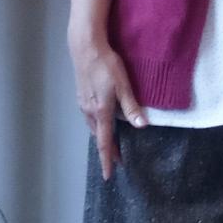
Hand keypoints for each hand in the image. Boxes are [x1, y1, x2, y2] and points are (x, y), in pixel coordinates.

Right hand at [70, 33, 146, 180]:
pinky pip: (90, 116)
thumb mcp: (123, 85)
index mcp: (101, 111)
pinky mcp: (81, 95)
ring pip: (93, 126)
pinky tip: (103, 119)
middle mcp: (89, 111)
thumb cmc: (106, 65)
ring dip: (102, 136)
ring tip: (112, 142)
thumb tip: (142, 126)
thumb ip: (131, 107)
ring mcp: (83, 103)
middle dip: (107, 149)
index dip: (108, 160)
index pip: (105, 143)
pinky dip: (98, 124)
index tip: (108, 175)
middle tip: (117, 159)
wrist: (85, 47)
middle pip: (99, 136)